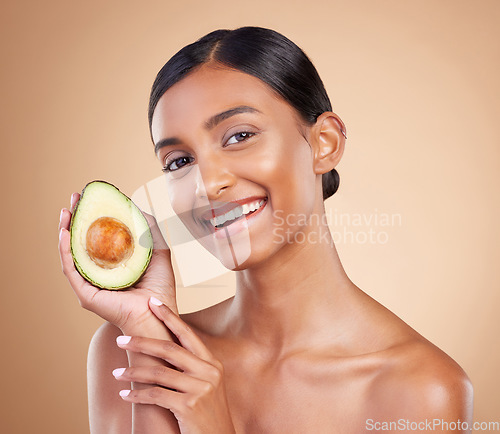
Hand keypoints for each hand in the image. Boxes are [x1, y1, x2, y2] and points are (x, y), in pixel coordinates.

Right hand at [58, 192, 177, 335]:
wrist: (159, 312)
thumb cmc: (160, 288)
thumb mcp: (157, 250)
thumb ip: (149, 230)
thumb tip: (137, 208)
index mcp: (112, 266)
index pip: (96, 238)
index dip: (92, 218)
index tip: (90, 199)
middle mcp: (98, 275)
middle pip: (80, 243)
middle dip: (76, 219)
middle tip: (75, 198)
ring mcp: (90, 285)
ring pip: (71, 254)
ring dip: (65, 231)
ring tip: (66, 211)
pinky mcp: (86, 294)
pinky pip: (71, 269)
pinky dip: (65, 251)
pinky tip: (65, 233)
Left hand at [112, 297, 235, 433]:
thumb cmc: (208, 414)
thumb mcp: (206, 385)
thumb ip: (191, 367)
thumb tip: (164, 347)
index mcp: (212, 363)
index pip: (187, 334)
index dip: (169, 317)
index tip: (152, 302)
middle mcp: (208, 372)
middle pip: (169, 349)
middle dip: (142, 342)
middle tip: (121, 339)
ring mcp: (200, 389)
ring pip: (159, 372)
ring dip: (133, 372)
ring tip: (116, 374)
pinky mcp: (188, 407)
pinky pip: (155, 395)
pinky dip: (137, 394)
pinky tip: (125, 394)